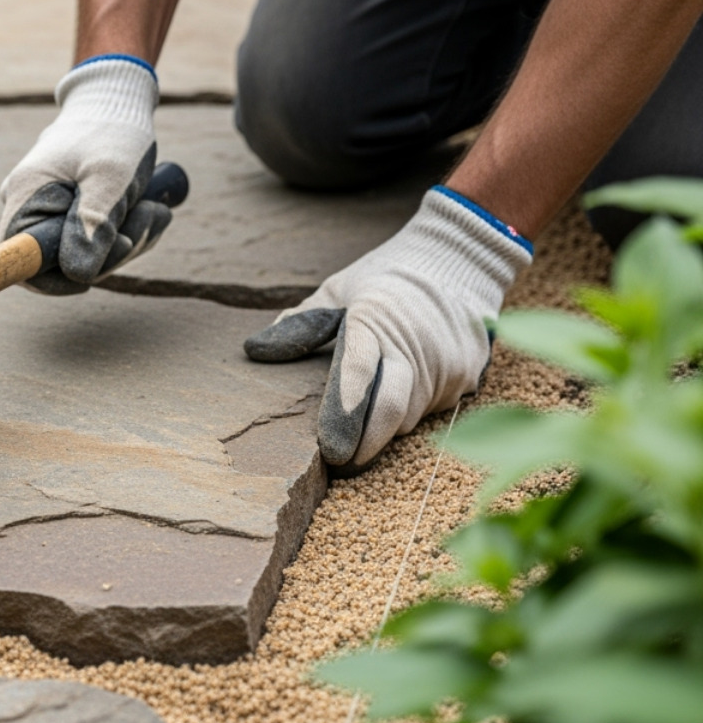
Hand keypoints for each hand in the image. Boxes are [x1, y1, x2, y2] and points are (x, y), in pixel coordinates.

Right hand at [0, 55, 170, 293]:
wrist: (118, 99)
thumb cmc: (113, 131)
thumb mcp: (111, 178)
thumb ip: (93, 227)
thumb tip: (78, 275)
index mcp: (25, 196)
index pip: (18, 261)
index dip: (52, 280)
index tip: (92, 273)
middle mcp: (27, 204)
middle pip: (59, 262)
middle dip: (109, 254)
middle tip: (148, 219)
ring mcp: (46, 207)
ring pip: (82, 253)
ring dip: (125, 240)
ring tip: (153, 208)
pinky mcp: (67, 209)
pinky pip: (93, 238)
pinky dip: (123, 232)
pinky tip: (145, 210)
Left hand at [244, 188, 532, 472]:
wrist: (457, 259)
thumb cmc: (384, 277)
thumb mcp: (337, 289)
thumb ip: (300, 323)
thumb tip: (255, 349)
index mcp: (374, 321)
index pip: (357, 371)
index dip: (342, 412)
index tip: (329, 448)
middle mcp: (414, 347)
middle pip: (389, 409)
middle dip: (363, 444)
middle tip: (339, 463)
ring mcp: (445, 364)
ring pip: (408, 417)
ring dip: (383, 430)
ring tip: (360, 437)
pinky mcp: (466, 375)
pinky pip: (432, 410)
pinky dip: (410, 414)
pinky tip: (394, 407)